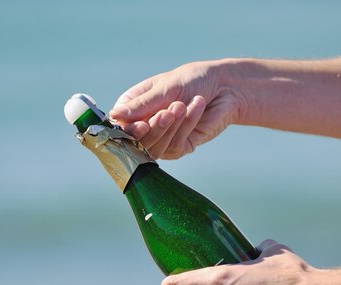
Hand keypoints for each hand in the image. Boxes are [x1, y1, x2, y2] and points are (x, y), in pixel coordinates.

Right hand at [110, 60, 242, 159]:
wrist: (226, 87)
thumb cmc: (193, 80)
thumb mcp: (165, 88)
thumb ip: (141, 104)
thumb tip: (114, 115)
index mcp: (134, 107)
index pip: (121, 126)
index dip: (129, 130)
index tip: (142, 126)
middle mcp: (145, 125)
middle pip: (137, 142)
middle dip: (155, 128)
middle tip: (169, 112)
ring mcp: (162, 138)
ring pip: (155, 148)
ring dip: (170, 127)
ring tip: (182, 105)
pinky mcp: (180, 147)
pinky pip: (175, 146)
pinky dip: (186, 126)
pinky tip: (196, 107)